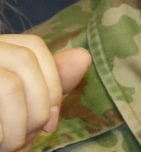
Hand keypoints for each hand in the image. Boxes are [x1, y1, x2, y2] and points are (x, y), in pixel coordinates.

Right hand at [0, 35, 90, 151]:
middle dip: (40, 103)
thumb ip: (50, 86)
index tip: (53, 117)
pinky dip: (2, 134)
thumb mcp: (24, 110)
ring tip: (12, 145)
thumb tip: (83, 57)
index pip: (31, 46)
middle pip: (24, 61)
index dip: (51, 77)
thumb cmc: (0, 130)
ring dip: (19, 125)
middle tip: (35, 135)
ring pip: (9, 86)